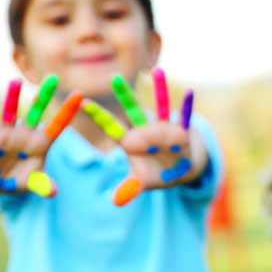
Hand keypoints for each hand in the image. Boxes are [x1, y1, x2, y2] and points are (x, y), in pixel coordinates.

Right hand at [0, 75, 80, 196]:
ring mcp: (7, 133)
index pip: (58, 124)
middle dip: (44, 95)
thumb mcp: (34, 182)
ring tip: (16, 82)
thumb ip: (43, 184)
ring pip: (11, 112)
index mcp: (42, 142)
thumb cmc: (22, 179)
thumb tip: (53, 192)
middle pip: (37, 112)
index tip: (80, 94)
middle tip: (53, 77)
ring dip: (13, 98)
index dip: (68, 110)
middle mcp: (26, 133)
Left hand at [81, 68, 201, 204]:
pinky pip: (185, 115)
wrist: (183, 168)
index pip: (111, 127)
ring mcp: (165, 128)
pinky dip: (188, 105)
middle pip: (133, 110)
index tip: (80, 101)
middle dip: (124, 95)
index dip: (97, 115)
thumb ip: (130, 188)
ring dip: (160, 89)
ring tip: (158, 71)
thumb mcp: (144, 181)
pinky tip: (191, 90)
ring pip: (160, 106)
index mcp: (131, 143)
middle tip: (113, 77)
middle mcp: (146, 131)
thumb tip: (114, 201)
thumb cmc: (159, 173)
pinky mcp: (182, 130)